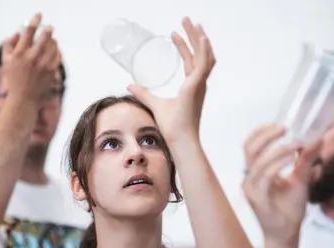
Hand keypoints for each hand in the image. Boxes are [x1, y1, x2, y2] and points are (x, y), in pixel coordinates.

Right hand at [0, 13, 60, 102]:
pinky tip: (55, 50)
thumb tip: (18, 33)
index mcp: (19, 54)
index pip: (29, 32)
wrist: (24, 98)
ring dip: (53, 41)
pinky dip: (57, 51)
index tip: (39, 15)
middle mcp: (32, 58)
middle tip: (49, 27)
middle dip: (48, 30)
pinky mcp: (51, 72)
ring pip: (53, 46)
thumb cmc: (13, 79)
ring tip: (51, 40)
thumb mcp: (5, 61)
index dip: (35, 20)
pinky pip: (58, 55)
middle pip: (44, 37)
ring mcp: (43, 65)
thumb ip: (8, 45)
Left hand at [128, 17, 214, 144]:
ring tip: (191, 22)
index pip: (190, 61)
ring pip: (203, 55)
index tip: (174, 34)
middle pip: (200, 53)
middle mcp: (198, 84)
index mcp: (192, 86)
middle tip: (186, 19)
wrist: (179, 140)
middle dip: (194, 35)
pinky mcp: (196, 87)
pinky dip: (204, 50)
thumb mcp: (154, 104)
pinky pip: (203, 64)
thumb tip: (129, 85)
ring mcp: (199, 85)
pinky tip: (201, 37)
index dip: (184, 46)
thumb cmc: (171, 127)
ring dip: (198, 37)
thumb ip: (144, 94)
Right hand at [241, 124, 319, 243]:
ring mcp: (251, 189)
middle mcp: (249, 178)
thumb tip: (316, 139)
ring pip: (258, 161)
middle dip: (266, 135)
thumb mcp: (301, 179)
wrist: (286, 233)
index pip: (250, 145)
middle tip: (285, 128)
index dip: (261, 132)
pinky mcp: (257, 198)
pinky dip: (278, 164)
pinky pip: (265, 176)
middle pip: (249, 149)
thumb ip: (306, 160)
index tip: (280, 124)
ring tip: (297, 144)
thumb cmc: (289, 208)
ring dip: (278, 149)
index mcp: (255, 171)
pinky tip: (292, 158)